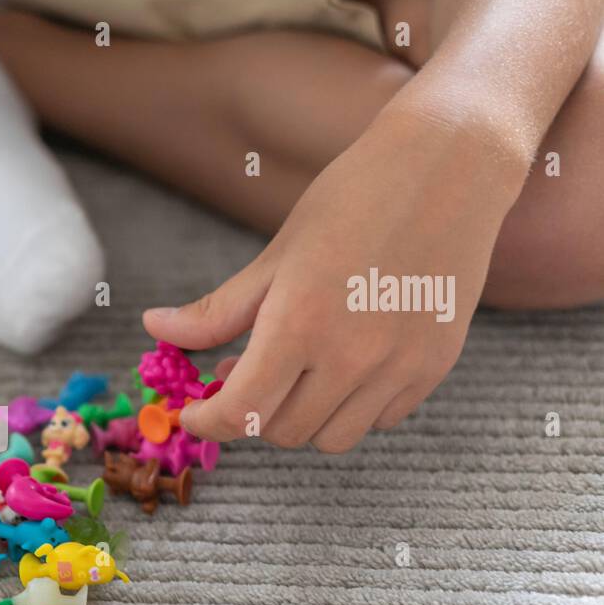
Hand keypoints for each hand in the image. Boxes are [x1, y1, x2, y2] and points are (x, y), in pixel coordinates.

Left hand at [144, 110, 520, 452]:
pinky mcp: (435, 366)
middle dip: (253, 413)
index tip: (195, 413)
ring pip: (332, 438)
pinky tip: (344, 364)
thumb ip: (217, 311)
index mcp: (300, 325)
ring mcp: (399, 366)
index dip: (208, 422)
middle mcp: (352, 356)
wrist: (449, 167)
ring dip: (302, 417)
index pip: (241, 413)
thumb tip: (154, 328)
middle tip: (242, 374)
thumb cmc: (352, 200)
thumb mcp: (275, 256)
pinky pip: (379, 420)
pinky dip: (352, 407)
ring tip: (295, 371)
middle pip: (283, 432)